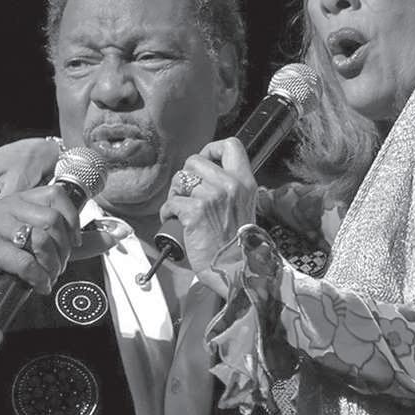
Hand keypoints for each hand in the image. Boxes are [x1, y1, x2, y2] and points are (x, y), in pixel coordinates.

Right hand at [0, 185, 80, 300]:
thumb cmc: (7, 260)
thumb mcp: (43, 245)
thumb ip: (73, 241)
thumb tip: (109, 238)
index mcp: (20, 200)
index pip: (56, 194)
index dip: (72, 219)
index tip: (74, 241)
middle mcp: (6, 206)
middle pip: (52, 219)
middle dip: (63, 248)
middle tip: (59, 265)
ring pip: (41, 239)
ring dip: (52, 264)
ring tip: (49, 275)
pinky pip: (25, 262)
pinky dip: (39, 277)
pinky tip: (39, 283)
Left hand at [159, 137, 256, 285]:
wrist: (236, 270)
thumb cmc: (237, 244)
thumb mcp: (243, 206)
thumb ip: (230, 187)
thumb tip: (206, 175)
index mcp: (245, 181)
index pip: (230, 145)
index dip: (211, 150)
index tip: (205, 163)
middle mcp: (230, 185)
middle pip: (195, 160)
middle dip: (185, 177)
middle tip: (187, 194)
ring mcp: (212, 197)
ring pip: (179, 180)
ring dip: (175, 194)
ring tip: (181, 209)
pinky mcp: (194, 212)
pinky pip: (171, 202)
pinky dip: (168, 213)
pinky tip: (176, 221)